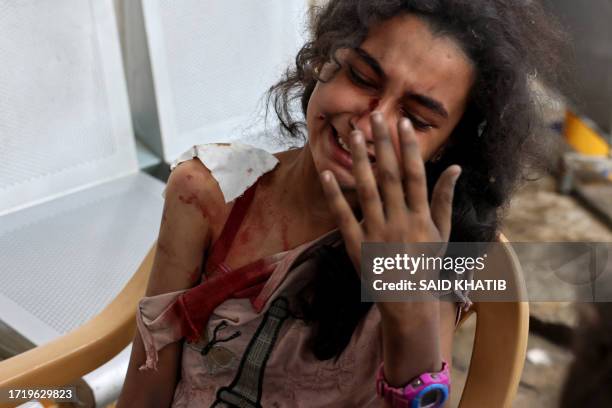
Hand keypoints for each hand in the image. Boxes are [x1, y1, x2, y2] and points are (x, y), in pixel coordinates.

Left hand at [320, 112, 460, 320]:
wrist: (407, 300)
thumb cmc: (426, 263)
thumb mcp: (442, 232)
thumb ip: (444, 199)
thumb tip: (456, 167)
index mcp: (421, 217)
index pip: (415, 175)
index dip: (408, 148)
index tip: (402, 123)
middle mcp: (400, 221)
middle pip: (389, 176)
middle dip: (382, 145)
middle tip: (374, 116)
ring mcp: (377, 233)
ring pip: (367, 191)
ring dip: (359, 161)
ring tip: (352, 134)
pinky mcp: (356, 244)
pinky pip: (344, 216)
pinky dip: (335, 196)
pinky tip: (327, 174)